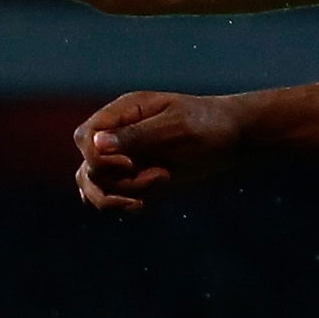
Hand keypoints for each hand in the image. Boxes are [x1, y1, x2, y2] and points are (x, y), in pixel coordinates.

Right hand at [72, 90, 243, 212]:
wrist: (233, 138)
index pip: (85, 137)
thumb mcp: (176, 127)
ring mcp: (124, 158)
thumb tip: (97, 144)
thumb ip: (137, 135)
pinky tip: (144, 204)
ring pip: (93, 186)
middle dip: (117, 182)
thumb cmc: (208, 124)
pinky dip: (120, 204)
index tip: (131, 165)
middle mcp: (117, 136)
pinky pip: (109, 196)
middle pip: (87, 166)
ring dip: (118, 196)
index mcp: (123, 113)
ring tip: (153, 191)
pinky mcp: (135, 178)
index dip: (98, 158)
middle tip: (160, 177)